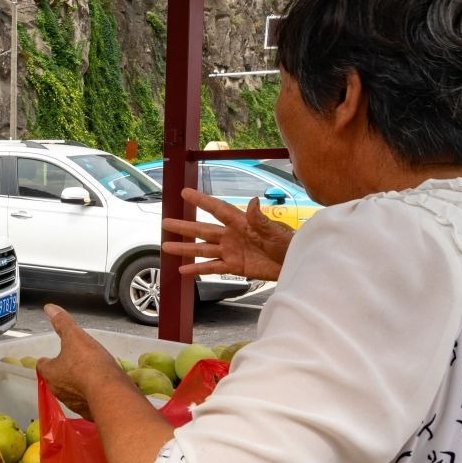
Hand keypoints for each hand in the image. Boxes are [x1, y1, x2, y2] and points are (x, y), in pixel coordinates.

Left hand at [37, 304, 128, 417]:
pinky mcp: (87, 412)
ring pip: (70, 393)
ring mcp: (72, 404)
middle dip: (61, 373)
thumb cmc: (88, 363)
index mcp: (51, 373)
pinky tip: (98, 390)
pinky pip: (85, 402)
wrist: (109, 393)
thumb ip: (62, 323)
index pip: (43, 365)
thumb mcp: (75, 337)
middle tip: (71, 365)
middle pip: (55, 380)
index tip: (50, 357)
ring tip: (86, 377)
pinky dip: (89, 396)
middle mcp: (57, 391)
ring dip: (75, 386)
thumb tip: (49, 308)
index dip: (47, 360)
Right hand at [162, 188, 292, 281]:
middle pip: (203, 230)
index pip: (217, 209)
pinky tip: (183, 270)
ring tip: (166, 247)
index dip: (201, 201)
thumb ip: (260, 219)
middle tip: (166, 222)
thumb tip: (252, 201)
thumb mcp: (275, 231)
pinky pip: (212, 268)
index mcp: (241, 223)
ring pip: (203, 249)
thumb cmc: (288, 243)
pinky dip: (198, 269)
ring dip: (185, 248)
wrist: (295, 263)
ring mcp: (231, 251)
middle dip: (184, 226)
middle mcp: (232, 235)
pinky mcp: (234, 266)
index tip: (184, 193)